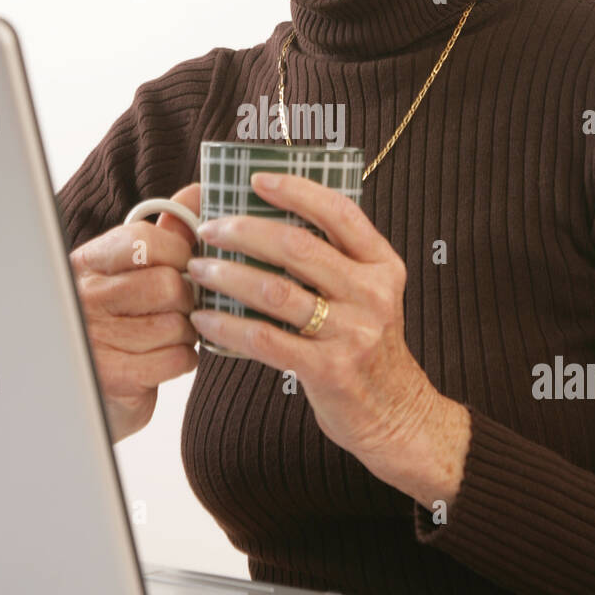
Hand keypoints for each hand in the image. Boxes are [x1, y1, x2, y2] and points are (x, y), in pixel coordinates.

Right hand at [69, 184, 200, 442]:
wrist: (90, 384)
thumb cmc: (121, 318)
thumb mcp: (135, 268)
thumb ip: (168, 230)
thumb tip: (199, 192)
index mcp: (90, 261)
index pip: (145, 241)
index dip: (179, 252)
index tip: (184, 264)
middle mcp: (86, 296)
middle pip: (169, 285)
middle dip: (187, 299)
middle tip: (178, 307)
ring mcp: (96, 337)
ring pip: (178, 325)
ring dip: (185, 332)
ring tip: (166, 333)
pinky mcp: (113, 376)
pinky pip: (176, 359)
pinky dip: (180, 359)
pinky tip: (161, 356)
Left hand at [187, 172, 468, 501]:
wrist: (396, 414)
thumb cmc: (370, 349)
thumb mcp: (370, 295)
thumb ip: (336, 261)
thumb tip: (270, 221)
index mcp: (383, 265)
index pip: (339, 212)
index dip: (295, 190)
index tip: (256, 179)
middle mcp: (372, 293)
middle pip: (296, 246)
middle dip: (244, 231)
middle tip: (210, 229)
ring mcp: (353, 332)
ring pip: (275, 290)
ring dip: (227, 276)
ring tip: (198, 270)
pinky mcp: (329, 370)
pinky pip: (266, 340)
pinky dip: (228, 327)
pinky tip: (205, 321)